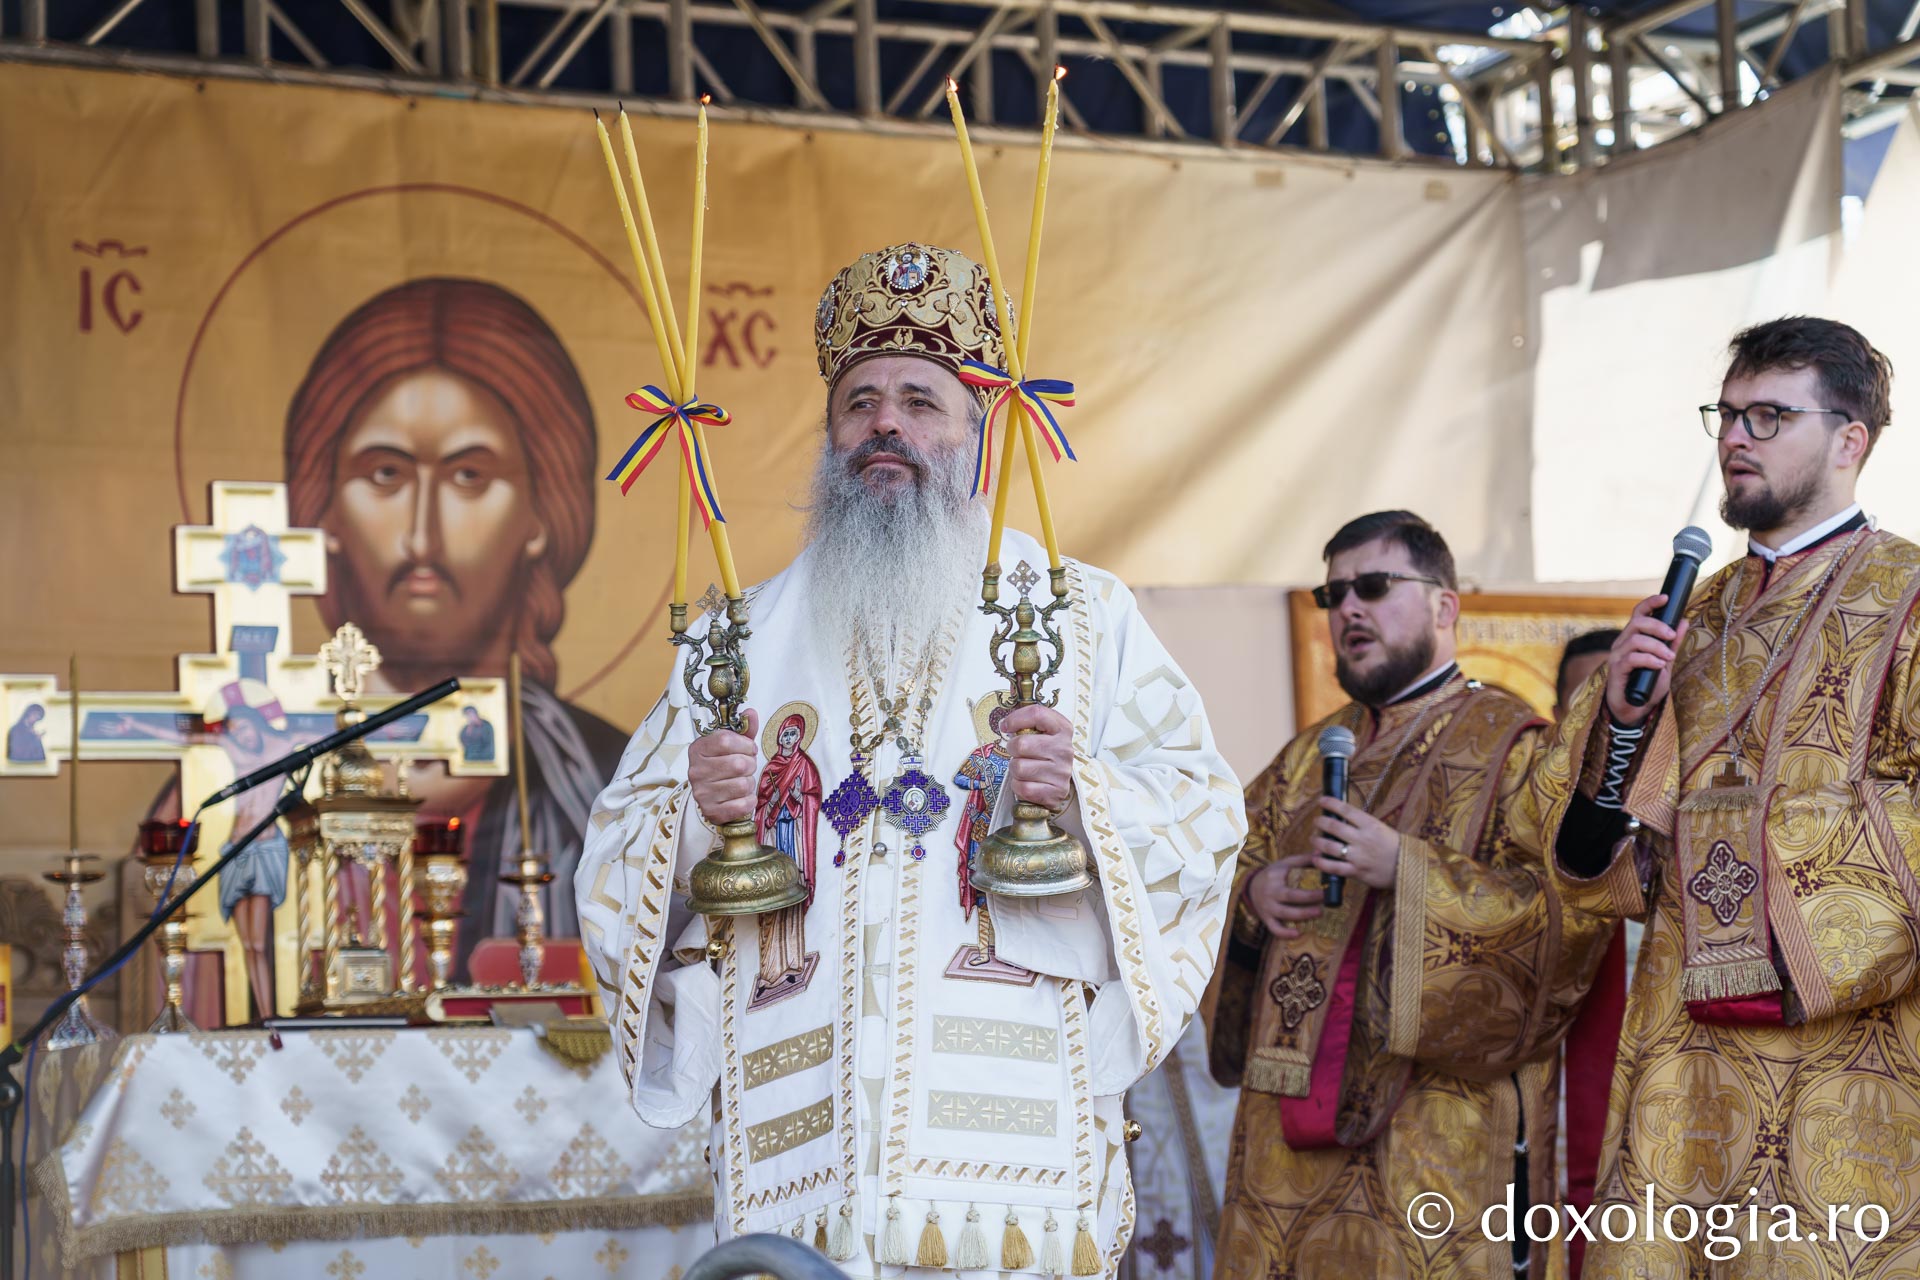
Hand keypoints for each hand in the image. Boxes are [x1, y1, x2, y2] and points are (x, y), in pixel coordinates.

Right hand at [689, 707, 758, 824]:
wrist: (714, 798)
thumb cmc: (726, 766)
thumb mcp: (734, 745)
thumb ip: (743, 729)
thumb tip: (751, 713)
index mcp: (698, 749)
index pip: (726, 740)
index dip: (745, 744)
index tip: (748, 749)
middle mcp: (696, 771)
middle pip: (738, 764)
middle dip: (750, 765)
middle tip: (746, 768)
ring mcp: (702, 793)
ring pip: (743, 784)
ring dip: (749, 783)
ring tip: (741, 782)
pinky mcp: (711, 812)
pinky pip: (742, 804)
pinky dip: (748, 801)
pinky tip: (741, 798)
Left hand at [1000, 703, 1074, 812]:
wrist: (1058, 784)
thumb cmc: (1044, 755)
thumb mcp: (1042, 734)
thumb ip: (1027, 725)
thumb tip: (1004, 724)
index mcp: (1062, 728)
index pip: (1037, 714)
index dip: (1015, 718)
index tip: (1005, 726)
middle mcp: (1064, 749)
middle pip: (1021, 744)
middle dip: (1012, 749)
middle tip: (1016, 753)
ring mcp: (1062, 771)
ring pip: (1019, 768)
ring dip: (1015, 769)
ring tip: (1024, 769)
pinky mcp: (1056, 792)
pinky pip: (1023, 787)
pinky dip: (1018, 786)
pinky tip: (1027, 782)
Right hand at [1245, 854, 1322, 939]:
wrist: (1250, 886)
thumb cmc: (1273, 874)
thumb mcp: (1285, 863)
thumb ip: (1303, 860)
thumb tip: (1321, 854)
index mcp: (1275, 875)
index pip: (1293, 878)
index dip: (1308, 881)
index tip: (1325, 887)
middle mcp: (1270, 891)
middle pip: (1290, 896)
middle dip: (1309, 899)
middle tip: (1325, 899)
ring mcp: (1267, 906)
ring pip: (1284, 913)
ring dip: (1302, 915)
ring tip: (1319, 913)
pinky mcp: (1265, 918)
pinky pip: (1274, 928)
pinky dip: (1285, 933)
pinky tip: (1298, 933)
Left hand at [1311, 798, 1399, 891]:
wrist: (1407, 868)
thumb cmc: (1395, 847)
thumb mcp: (1382, 829)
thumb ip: (1363, 825)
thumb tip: (1342, 819)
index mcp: (1370, 825)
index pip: (1346, 810)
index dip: (1331, 803)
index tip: (1322, 801)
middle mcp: (1362, 839)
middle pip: (1333, 826)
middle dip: (1320, 822)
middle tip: (1316, 821)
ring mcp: (1358, 856)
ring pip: (1329, 846)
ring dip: (1317, 841)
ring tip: (1313, 838)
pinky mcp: (1356, 872)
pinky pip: (1334, 867)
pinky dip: (1322, 863)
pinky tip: (1316, 859)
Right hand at [1605, 595, 1690, 727]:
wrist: (1634, 710)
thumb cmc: (1647, 686)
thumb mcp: (1665, 662)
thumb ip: (1672, 644)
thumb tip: (1683, 621)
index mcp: (1633, 638)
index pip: (1638, 614)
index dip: (1650, 603)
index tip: (1666, 598)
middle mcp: (1622, 643)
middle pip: (1637, 622)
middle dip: (1658, 626)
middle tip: (1671, 636)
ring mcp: (1616, 656)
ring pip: (1636, 640)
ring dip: (1656, 647)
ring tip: (1668, 659)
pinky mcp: (1615, 670)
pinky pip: (1632, 658)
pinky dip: (1649, 659)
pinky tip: (1658, 666)